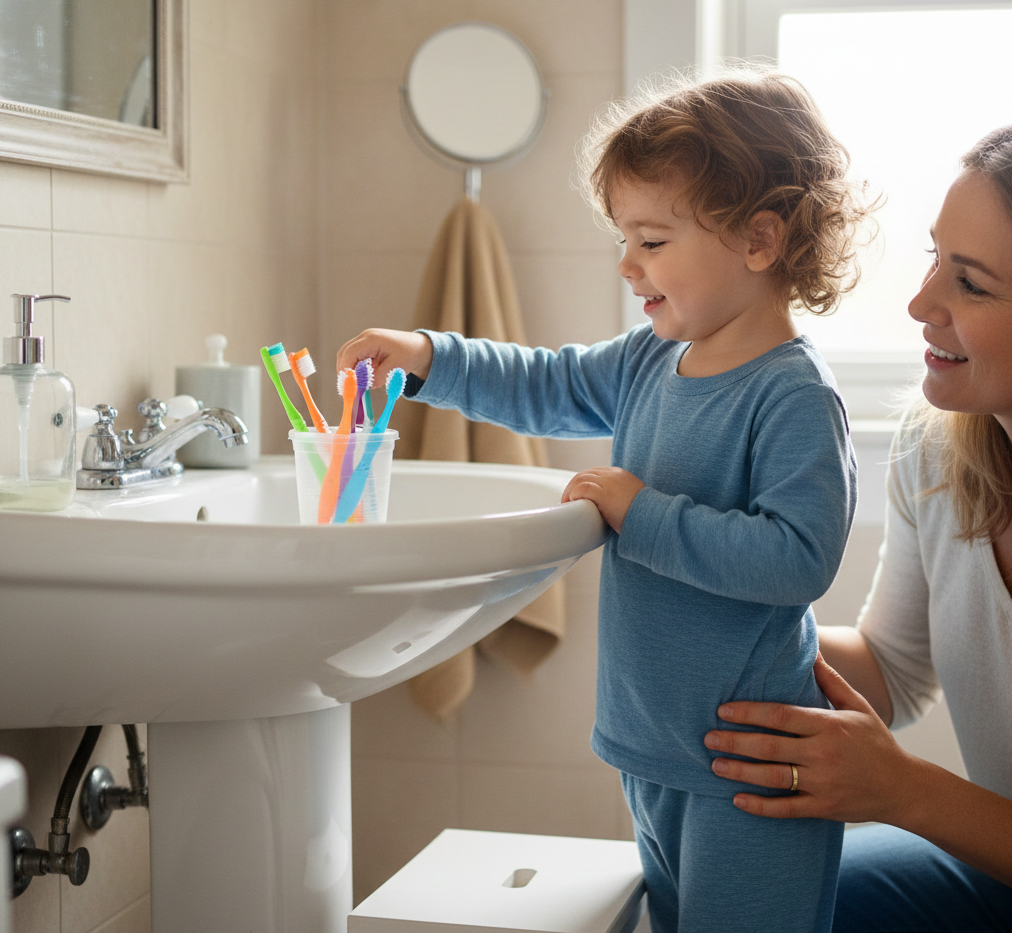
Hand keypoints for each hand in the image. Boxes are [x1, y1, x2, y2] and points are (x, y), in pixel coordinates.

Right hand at [336, 329, 433, 385]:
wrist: (419, 347)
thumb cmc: (409, 355)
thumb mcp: (395, 369)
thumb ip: (378, 378)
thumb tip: (363, 386)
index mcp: (371, 339)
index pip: (349, 353)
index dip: (345, 370)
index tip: (347, 386)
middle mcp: (365, 337)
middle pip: (344, 353)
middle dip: (344, 371)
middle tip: (348, 388)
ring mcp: (365, 340)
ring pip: (348, 355)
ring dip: (350, 370)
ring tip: (356, 385)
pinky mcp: (367, 346)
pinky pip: (355, 357)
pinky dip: (356, 368)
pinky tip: (363, 378)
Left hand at [561, 466, 644, 532]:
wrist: (654, 518)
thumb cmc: (645, 516)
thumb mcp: (633, 501)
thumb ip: (621, 499)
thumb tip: (612, 511)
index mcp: (620, 475)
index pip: (595, 472)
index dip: (583, 482)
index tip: (578, 494)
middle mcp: (613, 474)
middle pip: (585, 474)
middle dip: (573, 486)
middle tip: (568, 500)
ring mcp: (607, 482)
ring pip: (580, 479)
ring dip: (569, 492)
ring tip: (566, 504)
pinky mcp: (602, 492)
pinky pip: (581, 489)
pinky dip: (573, 495)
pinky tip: (571, 504)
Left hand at [703, 652, 916, 823]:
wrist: (905, 788)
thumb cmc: (876, 742)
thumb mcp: (857, 707)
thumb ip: (830, 680)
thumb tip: (811, 650)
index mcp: (829, 726)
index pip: (781, 716)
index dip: (749, 713)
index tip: (723, 710)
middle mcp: (823, 754)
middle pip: (770, 746)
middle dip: (735, 742)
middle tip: (707, 738)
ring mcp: (823, 783)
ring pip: (774, 777)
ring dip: (741, 771)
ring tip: (715, 765)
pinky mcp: (824, 807)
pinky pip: (787, 808)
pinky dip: (761, 806)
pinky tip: (737, 799)